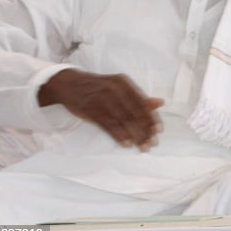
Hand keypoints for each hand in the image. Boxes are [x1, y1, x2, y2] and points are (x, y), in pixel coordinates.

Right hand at [37, 69, 162, 149]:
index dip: (151, 117)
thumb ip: (140, 97)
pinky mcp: (90, 109)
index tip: (159, 131)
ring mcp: (102, 99)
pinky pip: (108, 124)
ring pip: (122, 120)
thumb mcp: (119, 87)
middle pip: (133, 113)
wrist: (69, 84)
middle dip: (145, 130)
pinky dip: (118, 135)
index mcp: (124, 83)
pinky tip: (127, 143)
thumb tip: (161, 103)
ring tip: (142, 146)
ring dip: (134, 135)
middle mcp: (115, 89)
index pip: (142, 103)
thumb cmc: (100, 87)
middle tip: (152, 143)